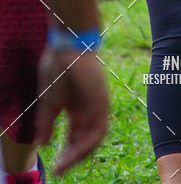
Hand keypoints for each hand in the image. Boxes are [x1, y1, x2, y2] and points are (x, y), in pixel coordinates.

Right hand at [35, 47, 108, 175]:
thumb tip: (43, 144)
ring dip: (80, 154)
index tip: (55, 164)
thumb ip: (47, 122)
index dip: (67, 151)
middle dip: (73, 157)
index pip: (75, 136)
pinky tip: (74, 151)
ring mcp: (98, 104)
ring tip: (65, 164)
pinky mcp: (102, 101)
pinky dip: (88, 143)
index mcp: (77, 107)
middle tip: (59, 169)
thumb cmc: (57, 66)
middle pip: (86, 140)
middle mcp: (90, 108)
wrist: (68, 44)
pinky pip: (99, 129)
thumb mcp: (48, 100)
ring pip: (94, 138)